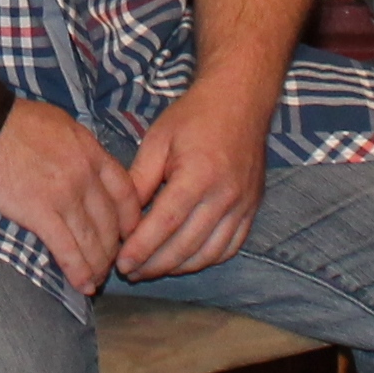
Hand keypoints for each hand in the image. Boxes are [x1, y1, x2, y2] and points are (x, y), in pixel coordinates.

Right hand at [0, 99, 141, 293]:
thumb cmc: (14, 121)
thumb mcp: (61, 125)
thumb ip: (80, 150)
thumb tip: (88, 168)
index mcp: (91, 150)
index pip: (125, 191)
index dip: (130, 218)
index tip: (126, 234)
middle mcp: (85, 174)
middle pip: (111, 221)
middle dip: (112, 248)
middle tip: (109, 265)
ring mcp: (65, 194)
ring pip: (92, 240)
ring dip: (98, 266)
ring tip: (96, 282)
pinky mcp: (40, 213)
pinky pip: (67, 249)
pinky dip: (78, 271)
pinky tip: (82, 284)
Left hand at [115, 78, 271, 280]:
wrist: (240, 100)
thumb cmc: (195, 116)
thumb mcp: (158, 140)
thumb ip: (140, 180)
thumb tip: (123, 218)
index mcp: (199, 175)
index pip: (166, 224)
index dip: (142, 248)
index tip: (121, 263)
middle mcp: (225, 196)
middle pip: (185, 246)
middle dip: (154, 264)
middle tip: (129, 272)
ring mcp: (243, 206)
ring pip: (208, 254)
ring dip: (177, 268)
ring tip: (151, 268)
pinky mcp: (252, 210)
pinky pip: (229, 248)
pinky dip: (204, 260)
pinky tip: (184, 259)